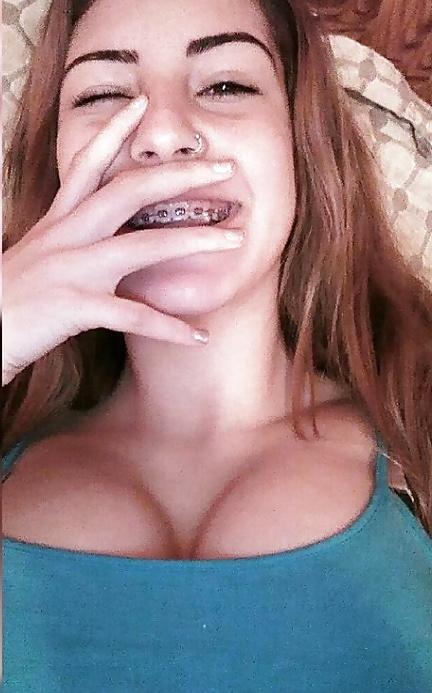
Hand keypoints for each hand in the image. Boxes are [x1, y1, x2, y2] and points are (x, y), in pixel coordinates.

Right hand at [2, 97, 242, 385]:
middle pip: (128, 191)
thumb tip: (99, 237)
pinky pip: (133, 317)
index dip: (113, 131)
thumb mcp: (38, 258)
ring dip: (194, 241)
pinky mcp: (73, 307)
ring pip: (142, 246)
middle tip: (224, 165)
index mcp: (58, 222)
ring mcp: (71, 270)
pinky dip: (170, 328)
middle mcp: (66, 237)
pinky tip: (199, 337)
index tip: (142, 103)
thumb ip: (68, 241)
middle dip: (178, 175)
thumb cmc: (9, 299)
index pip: (87, 164)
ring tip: (235, 240)